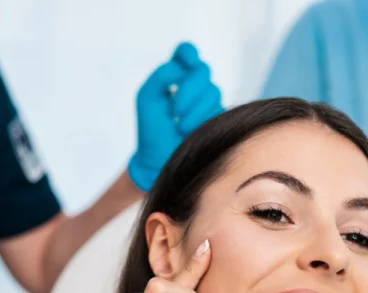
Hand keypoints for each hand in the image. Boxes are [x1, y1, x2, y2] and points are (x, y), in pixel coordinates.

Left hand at [128, 43, 222, 192]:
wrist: (159, 163)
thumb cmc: (151, 131)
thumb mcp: (147, 99)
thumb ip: (161, 76)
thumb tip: (182, 66)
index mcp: (175, 77)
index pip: (186, 53)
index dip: (188, 53)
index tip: (185, 62)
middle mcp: (193, 86)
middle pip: (203, 71)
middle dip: (189, 89)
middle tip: (174, 110)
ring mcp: (207, 102)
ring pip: (213, 91)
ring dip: (194, 109)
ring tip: (180, 127)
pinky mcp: (217, 119)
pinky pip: (220, 109)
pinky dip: (203, 119)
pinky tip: (189, 132)